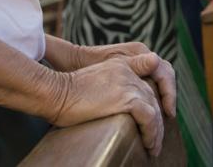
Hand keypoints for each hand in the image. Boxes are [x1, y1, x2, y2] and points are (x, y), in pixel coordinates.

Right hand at [53, 53, 174, 155]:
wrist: (56, 91)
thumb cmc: (66, 94)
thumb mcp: (92, 83)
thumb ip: (109, 89)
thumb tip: (114, 109)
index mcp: (120, 65)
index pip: (145, 83)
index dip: (154, 101)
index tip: (154, 120)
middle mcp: (128, 72)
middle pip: (153, 98)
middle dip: (156, 121)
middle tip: (154, 140)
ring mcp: (128, 84)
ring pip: (154, 109)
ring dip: (156, 131)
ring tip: (152, 147)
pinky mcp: (126, 98)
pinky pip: (149, 117)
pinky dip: (151, 133)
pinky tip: (148, 144)